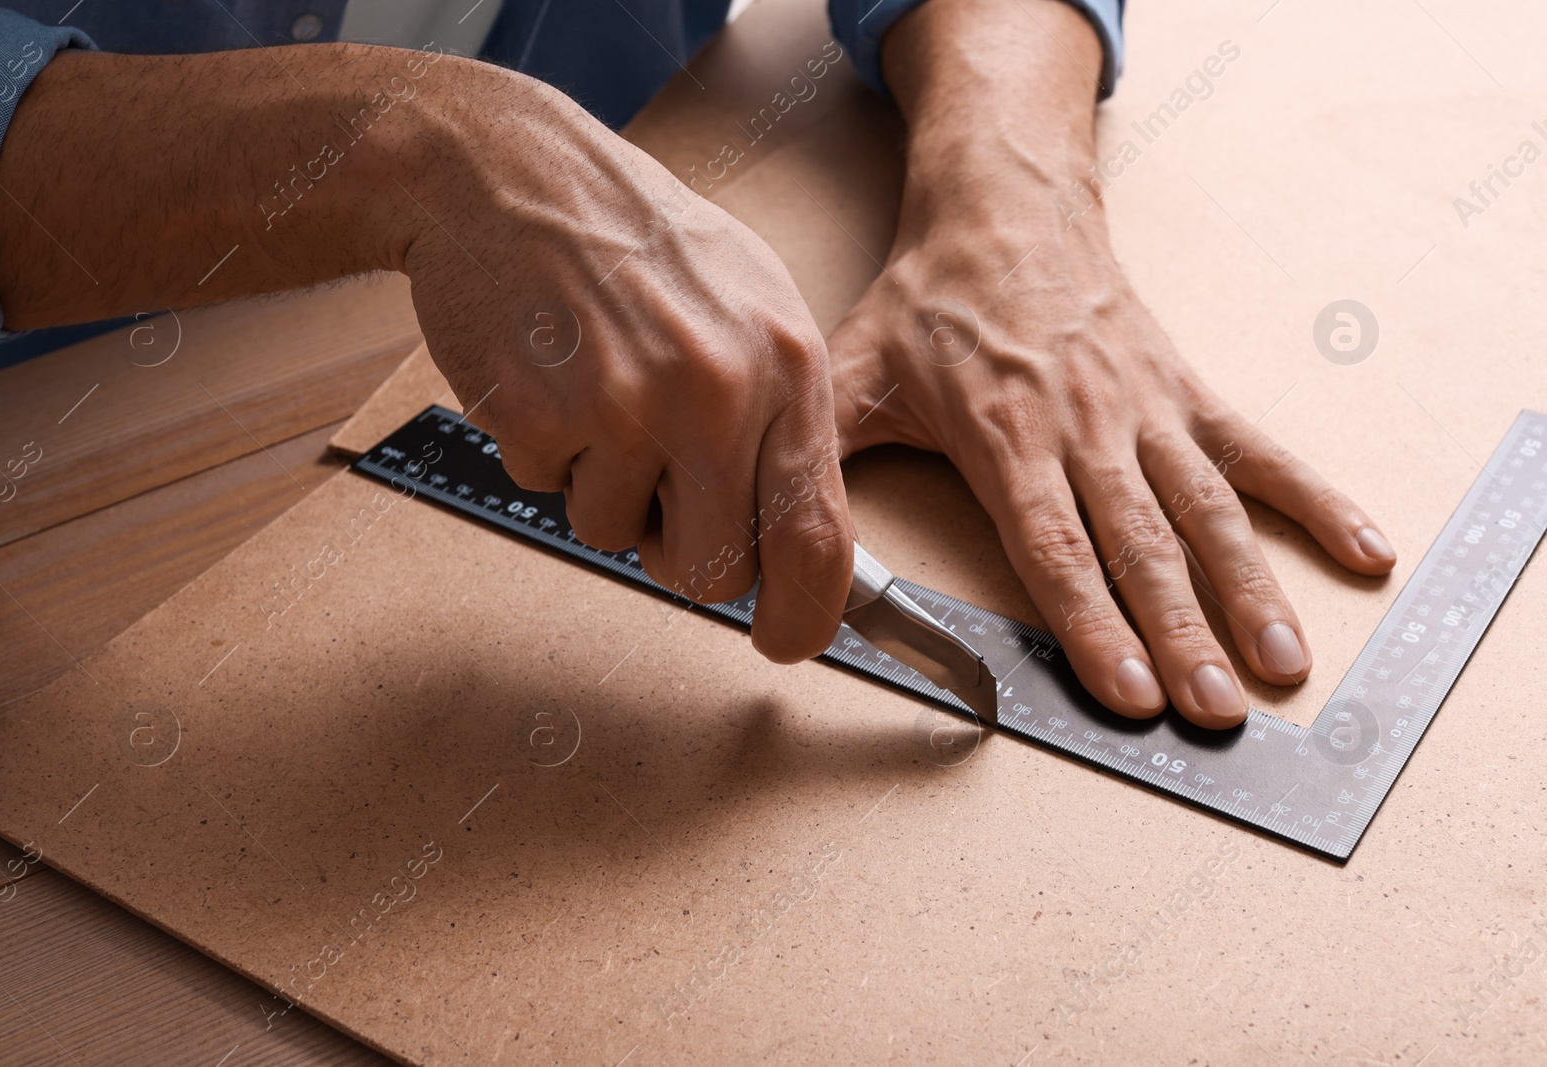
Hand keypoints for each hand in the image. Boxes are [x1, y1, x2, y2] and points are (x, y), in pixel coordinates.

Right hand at [401, 66, 853, 662]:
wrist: (513, 175)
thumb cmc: (640, 242)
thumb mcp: (755, 308)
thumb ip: (785, 421)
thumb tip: (798, 539)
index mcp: (788, 368)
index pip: (819, 538)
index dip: (804, 616)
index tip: (784, 639)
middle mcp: (717, 392)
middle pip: (713, 572)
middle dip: (680, 554)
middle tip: (658, 488)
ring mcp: (624, 407)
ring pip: (617, 538)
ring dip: (603, 490)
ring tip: (601, 394)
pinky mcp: (538, 416)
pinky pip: (547, 492)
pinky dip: (547, 455)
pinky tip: (554, 378)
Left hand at [827, 0, 1395, 726]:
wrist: (1006, 207)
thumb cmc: (928, 303)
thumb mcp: (847, 373)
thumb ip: (813, 464)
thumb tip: (768, 555)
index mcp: (1004, 432)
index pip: (1052, 543)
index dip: (1091, 619)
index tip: (1129, 688)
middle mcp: (1085, 426)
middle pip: (1140, 543)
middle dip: (1180, 632)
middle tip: (1214, 714)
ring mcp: (1144, 410)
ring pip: (1206, 509)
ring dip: (1247, 590)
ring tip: (1282, 666)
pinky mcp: (1184, 391)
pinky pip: (1257, 449)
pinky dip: (1313, 499)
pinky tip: (1361, 551)